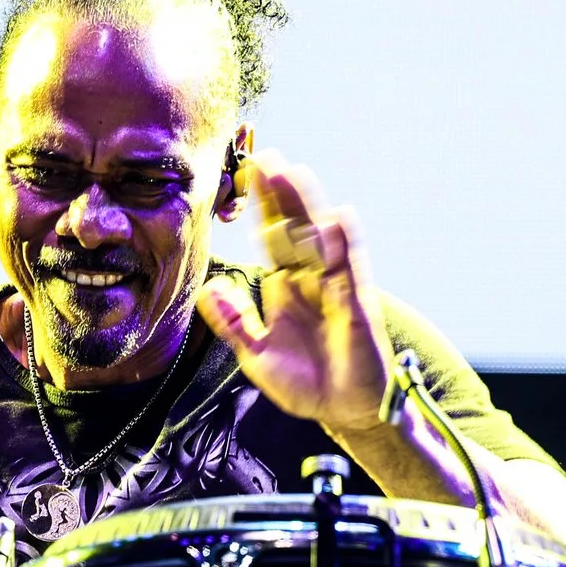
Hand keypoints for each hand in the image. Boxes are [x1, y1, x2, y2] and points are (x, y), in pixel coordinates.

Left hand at [196, 152, 392, 433]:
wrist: (342, 410)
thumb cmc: (304, 382)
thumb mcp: (256, 354)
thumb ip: (233, 323)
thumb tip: (209, 289)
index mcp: (286, 286)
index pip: (272, 236)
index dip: (262, 207)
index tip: (247, 173)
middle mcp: (311, 278)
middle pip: (294, 226)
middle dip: (281, 193)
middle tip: (266, 156)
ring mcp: (336, 287)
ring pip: (320, 237)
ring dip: (308, 207)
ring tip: (295, 174)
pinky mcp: (356, 304)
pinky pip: (351, 268)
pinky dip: (345, 243)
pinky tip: (338, 217)